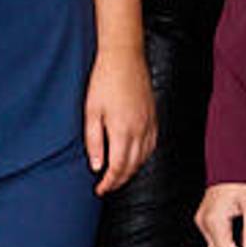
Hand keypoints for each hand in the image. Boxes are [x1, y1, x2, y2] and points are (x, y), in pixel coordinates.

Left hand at [85, 44, 158, 195]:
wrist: (124, 57)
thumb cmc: (103, 81)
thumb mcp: (91, 111)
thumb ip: (93, 141)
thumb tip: (96, 166)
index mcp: (122, 131)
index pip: (118, 168)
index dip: (108, 183)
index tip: (99, 189)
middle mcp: (140, 130)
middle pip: (132, 166)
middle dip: (119, 180)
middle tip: (106, 186)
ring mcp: (150, 124)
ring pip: (144, 158)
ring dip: (131, 171)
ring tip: (118, 176)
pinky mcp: (154, 116)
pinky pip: (152, 145)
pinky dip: (143, 157)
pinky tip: (135, 157)